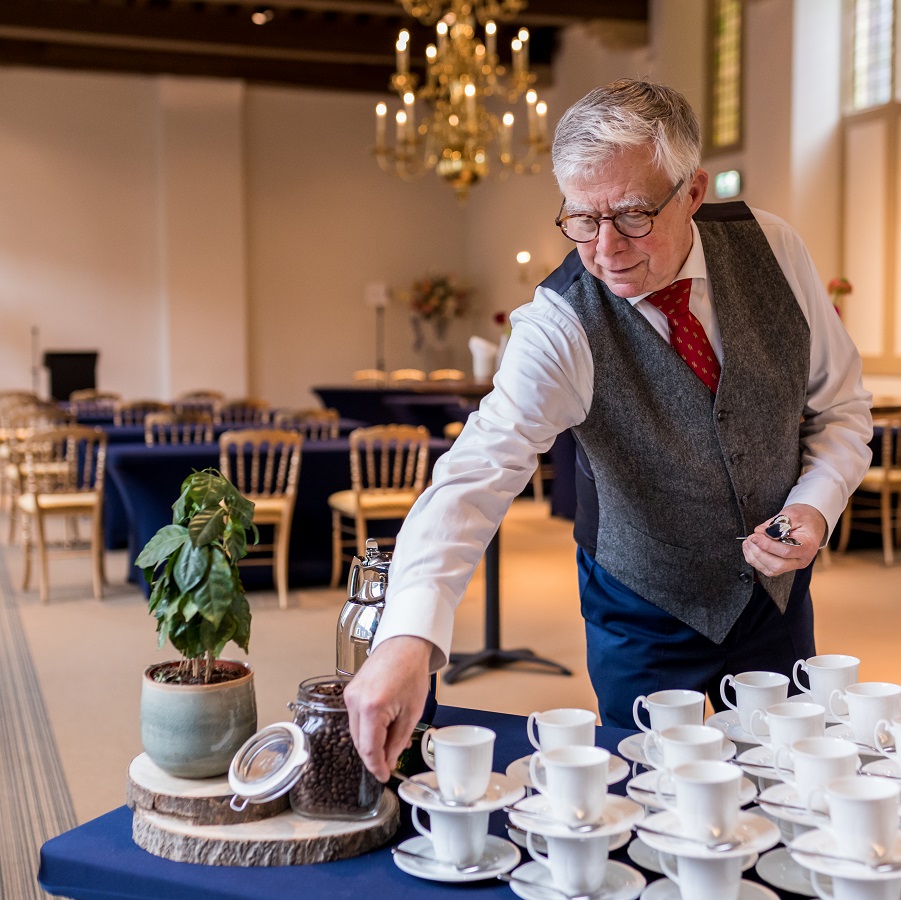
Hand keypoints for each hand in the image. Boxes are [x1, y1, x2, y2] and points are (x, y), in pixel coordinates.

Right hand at [343, 635, 432, 782]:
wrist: (404, 645)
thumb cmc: (411, 671)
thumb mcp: (411, 713)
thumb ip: (397, 741)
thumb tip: (388, 760)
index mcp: (372, 708)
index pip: (369, 750)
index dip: (377, 767)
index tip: (384, 776)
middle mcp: (355, 702)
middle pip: (359, 743)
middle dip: (376, 754)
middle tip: (393, 758)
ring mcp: (349, 695)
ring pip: (356, 732)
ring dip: (371, 740)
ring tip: (393, 735)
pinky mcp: (350, 691)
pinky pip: (355, 718)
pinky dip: (367, 727)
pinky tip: (383, 723)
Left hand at [741, 503, 826, 576]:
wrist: (811, 523)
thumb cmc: (803, 517)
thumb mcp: (792, 514)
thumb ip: (775, 524)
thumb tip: (759, 532)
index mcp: (807, 546)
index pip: (786, 551)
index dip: (767, 545)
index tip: (755, 536)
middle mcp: (802, 559)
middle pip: (777, 565)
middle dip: (759, 553)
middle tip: (750, 538)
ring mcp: (793, 565)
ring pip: (771, 570)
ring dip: (755, 558)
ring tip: (748, 542)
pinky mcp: (784, 566)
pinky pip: (767, 569)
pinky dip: (755, 560)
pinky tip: (749, 548)